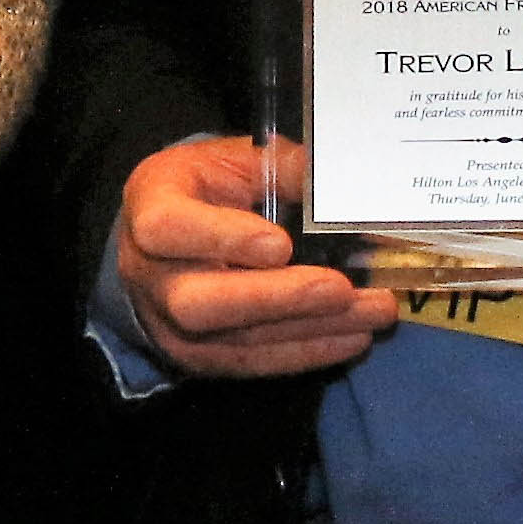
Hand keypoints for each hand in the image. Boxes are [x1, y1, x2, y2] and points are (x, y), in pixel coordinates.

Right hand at [115, 136, 396, 379]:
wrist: (168, 241)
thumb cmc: (205, 190)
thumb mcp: (233, 160)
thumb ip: (280, 167)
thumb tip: (337, 181)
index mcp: (150, 207)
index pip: (166, 228)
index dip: (222, 238)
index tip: (281, 244)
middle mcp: (149, 274)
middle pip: (199, 302)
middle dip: (277, 299)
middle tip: (341, 290)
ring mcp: (169, 324)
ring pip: (237, 338)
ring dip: (312, 328)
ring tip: (373, 311)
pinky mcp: (198, 358)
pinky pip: (253, 363)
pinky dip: (308, 352)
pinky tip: (354, 336)